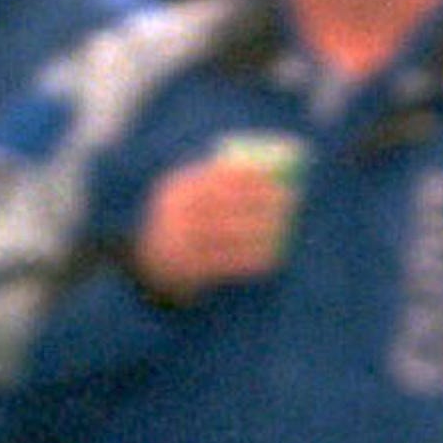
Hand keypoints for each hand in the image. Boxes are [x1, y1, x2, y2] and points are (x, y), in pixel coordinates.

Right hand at [130, 155, 299, 304]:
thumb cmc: (185, 223)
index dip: (251, 177)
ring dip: (262, 228)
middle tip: (290, 200)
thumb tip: (268, 173)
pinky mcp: (190, 269)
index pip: (217, 177)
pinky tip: (273, 253)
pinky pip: (230, 262)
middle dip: (262, 201)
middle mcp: (176, 213)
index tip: (277, 179)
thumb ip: (218, 182)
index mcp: (178, 188)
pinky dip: (254, 257)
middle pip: (227, 203)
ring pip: (230, 233)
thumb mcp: (191, 197)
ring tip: (283, 226)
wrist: (152, 265)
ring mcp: (181, 242)